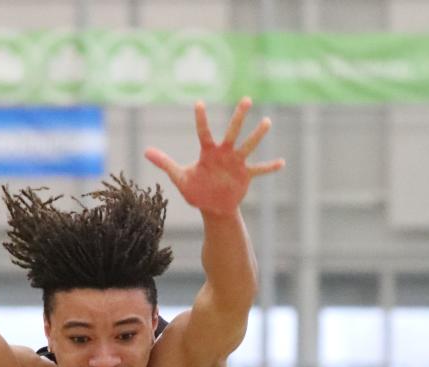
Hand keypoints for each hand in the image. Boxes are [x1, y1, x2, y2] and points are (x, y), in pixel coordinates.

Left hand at [145, 97, 283, 216]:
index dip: (201, 119)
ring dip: (257, 135)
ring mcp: (237, 163)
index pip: (204, 132)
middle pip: (232, 132)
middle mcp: (224, 153)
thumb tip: (146, 152)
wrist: (213, 206)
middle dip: (239, 117)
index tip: (199, 103)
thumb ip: (165, 163)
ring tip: (267, 121)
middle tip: (246, 99)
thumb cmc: (197, 189)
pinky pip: (259, 170)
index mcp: (208, 152)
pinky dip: (270, 168)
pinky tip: (282, 162)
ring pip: (248, 146)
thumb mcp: (180, 178)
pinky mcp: (245, 175)